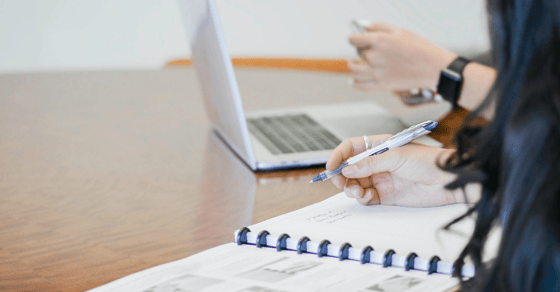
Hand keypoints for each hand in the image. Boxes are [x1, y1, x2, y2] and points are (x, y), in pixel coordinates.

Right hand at [326, 135, 471, 206]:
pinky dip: (361, 198)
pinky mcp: (386, 195)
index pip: (351, 148)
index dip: (339, 156)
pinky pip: (366, 197)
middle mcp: (378, 162)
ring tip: (356, 191)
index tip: (330, 167)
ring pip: (355, 184)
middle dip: (341, 176)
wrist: (449, 181)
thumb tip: (348, 169)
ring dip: (351, 188)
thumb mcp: (396, 157)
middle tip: (340, 182)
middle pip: (350, 168)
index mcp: (379, 146)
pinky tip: (366, 196)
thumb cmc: (430, 161)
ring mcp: (381, 179)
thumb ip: (370, 164)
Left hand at [348, 22, 456, 91]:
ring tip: (353, 63)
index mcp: (378, 41)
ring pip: (354, 70)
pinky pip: (361, 86)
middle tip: (368, 49)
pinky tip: (354, 80)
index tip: (355, 39)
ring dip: (352, 66)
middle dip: (361, 50)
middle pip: (358, 53)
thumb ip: (379, 27)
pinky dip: (355, 84)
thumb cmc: (419, 47)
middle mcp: (374, 57)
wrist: (433, 66)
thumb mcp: (400, 31)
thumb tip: (364, 27)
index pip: (354, 39)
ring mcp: (377, 72)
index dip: (353, 38)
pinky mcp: (382, 85)